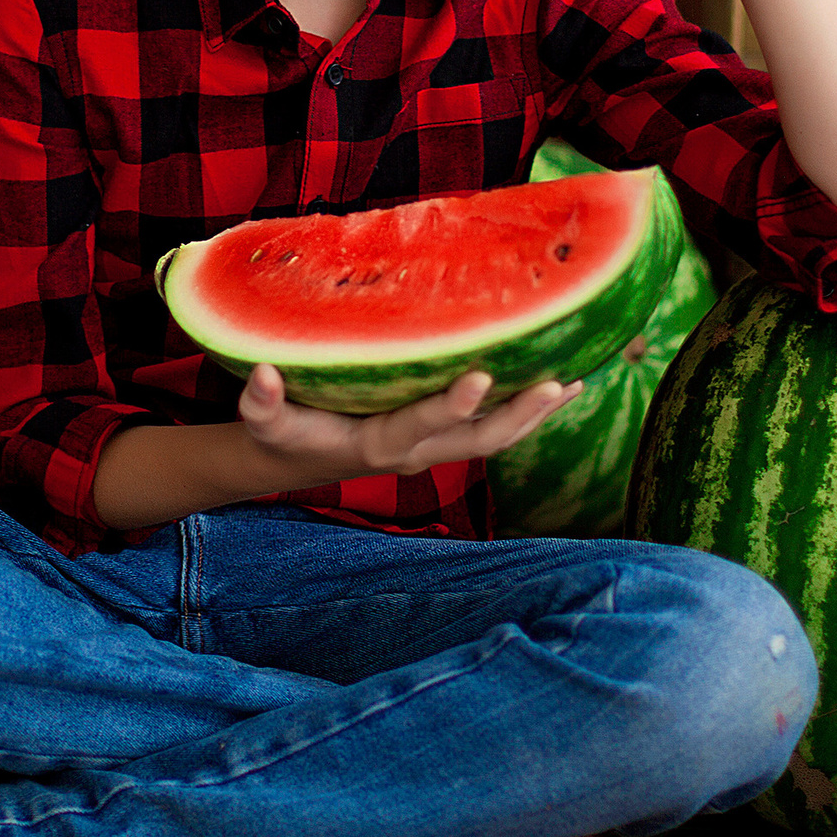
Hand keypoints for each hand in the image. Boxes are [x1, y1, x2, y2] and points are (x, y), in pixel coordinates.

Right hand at [237, 366, 580, 478]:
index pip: (420, 426)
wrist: (293, 461)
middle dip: (519, 415)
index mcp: (378, 444)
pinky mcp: (443, 438)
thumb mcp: (264, 424)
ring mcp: (434, 448)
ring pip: (496, 438)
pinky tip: (563, 385)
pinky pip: (495, 429)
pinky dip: (529, 412)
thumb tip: (262, 375)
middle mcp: (416, 451)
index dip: (450, 406)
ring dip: (535, 415)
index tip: (481, 377)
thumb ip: (261, 404)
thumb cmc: (282, 436)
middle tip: (557, 385)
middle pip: (479, 441)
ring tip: (575, 383)